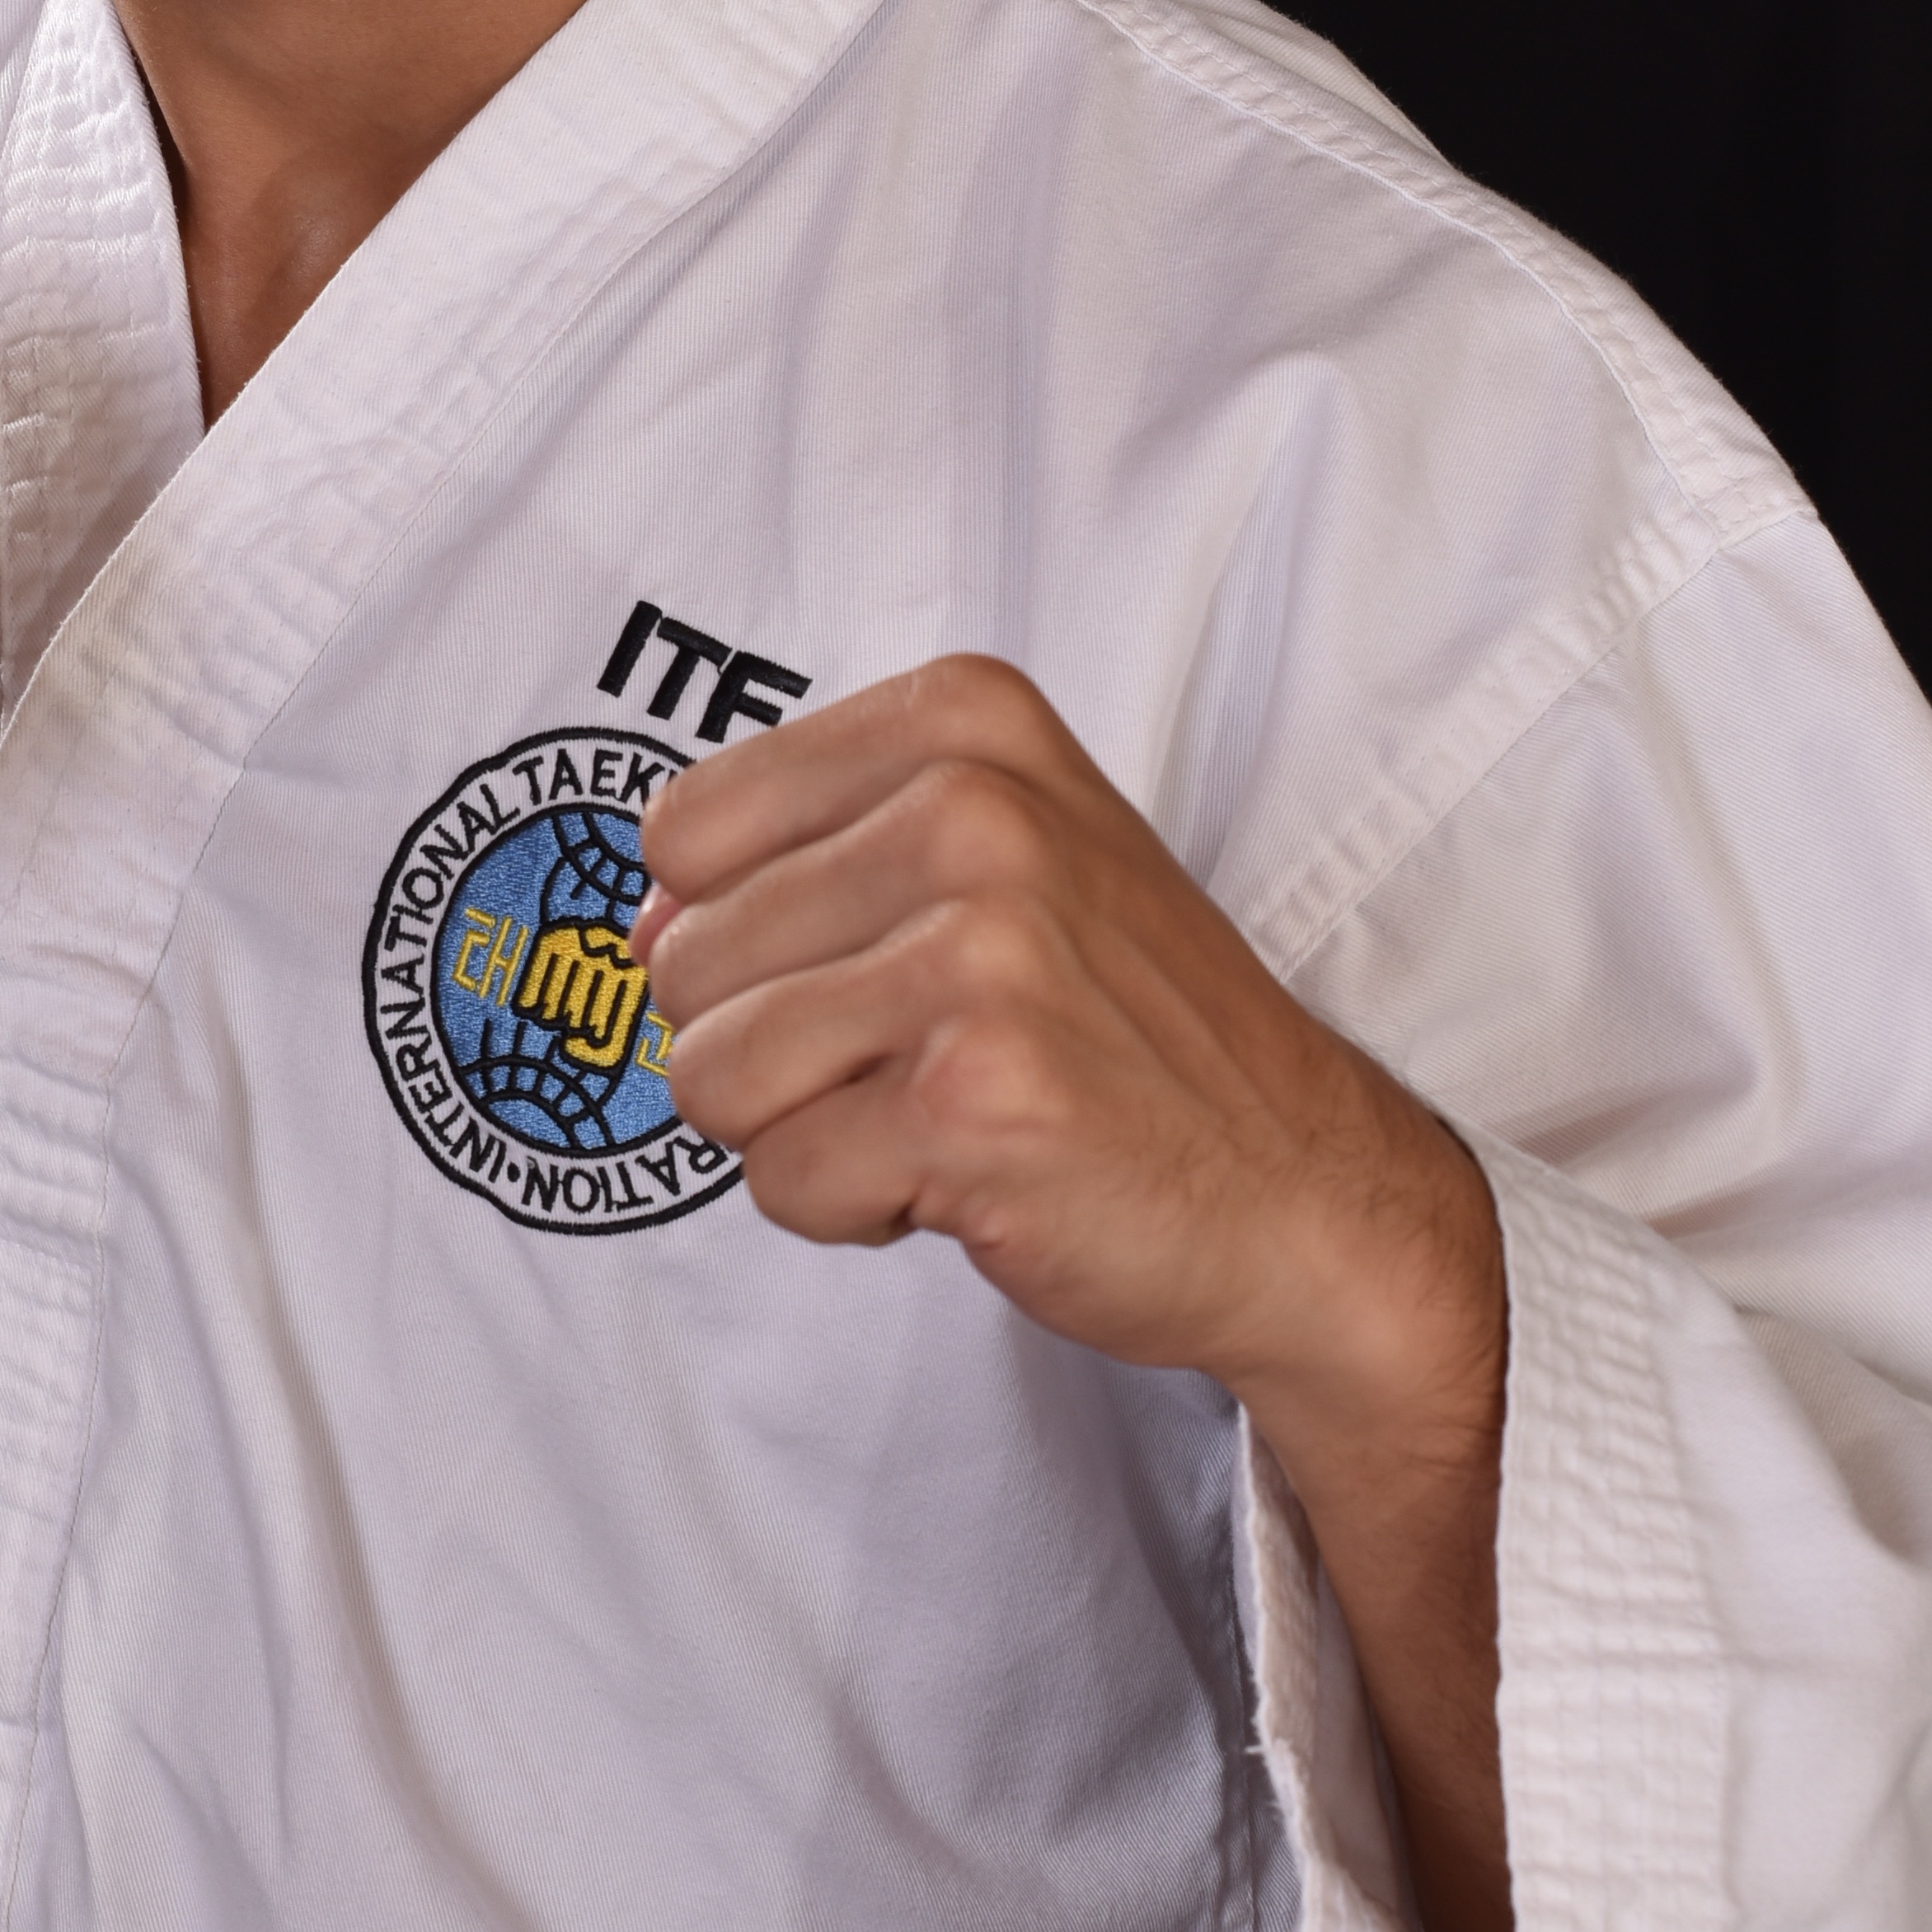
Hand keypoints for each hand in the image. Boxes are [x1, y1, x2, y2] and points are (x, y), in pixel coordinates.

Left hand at [635, 659, 1517, 1931]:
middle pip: (683, 960)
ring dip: (807, 1130)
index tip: (879, 965)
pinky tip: (969, 1177)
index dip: (749, 935)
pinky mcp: (972, 1098)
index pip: (685, 831)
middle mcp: (972, 814)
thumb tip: (630, 936)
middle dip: (780, 1044)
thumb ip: (798, 864)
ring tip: (941, 1113)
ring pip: (710, 1073)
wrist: (1302, 1189)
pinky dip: (854, 1207)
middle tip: (929, 1058)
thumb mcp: (987, 872)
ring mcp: (978, 954)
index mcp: (966, 724)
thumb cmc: (1125, 1034)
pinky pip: (779, 1177)